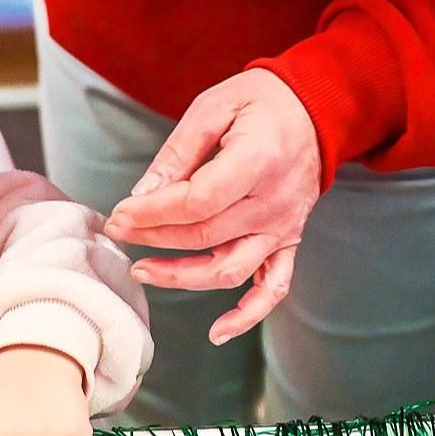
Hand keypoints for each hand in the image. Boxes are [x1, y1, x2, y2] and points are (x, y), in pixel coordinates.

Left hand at [105, 68, 320, 344]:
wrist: (317, 111)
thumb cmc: (261, 103)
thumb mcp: (214, 107)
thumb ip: (178, 152)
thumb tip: (142, 194)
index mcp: (258, 161)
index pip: (197, 202)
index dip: (152, 213)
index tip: (120, 212)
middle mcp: (273, 203)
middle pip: (203, 236)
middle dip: (151, 237)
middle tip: (117, 230)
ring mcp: (283, 227)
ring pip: (228, 269)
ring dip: (181, 278)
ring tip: (142, 271)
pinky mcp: (288, 241)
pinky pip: (273, 288)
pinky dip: (247, 315)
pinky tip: (217, 332)